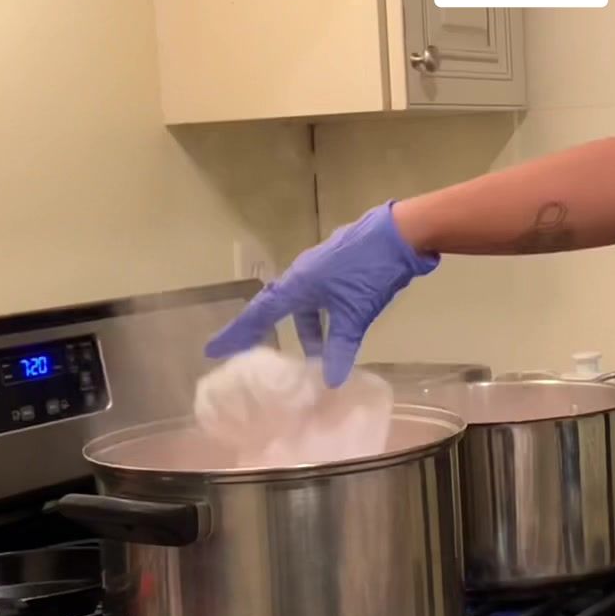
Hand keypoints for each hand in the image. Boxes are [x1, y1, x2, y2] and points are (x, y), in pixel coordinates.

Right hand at [205, 202, 438, 385]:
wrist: (401, 233)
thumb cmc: (370, 271)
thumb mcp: (355, 314)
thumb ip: (341, 347)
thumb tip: (330, 382)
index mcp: (298, 284)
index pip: (260, 314)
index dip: (238, 333)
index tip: (213, 349)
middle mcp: (303, 274)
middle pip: (277, 307)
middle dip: (265, 330)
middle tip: (255, 351)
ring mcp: (322, 267)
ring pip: (304, 304)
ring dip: (307, 329)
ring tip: (317, 356)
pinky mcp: (340, 265)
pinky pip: (320, 297)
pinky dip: (322, 317)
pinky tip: (337, 331)